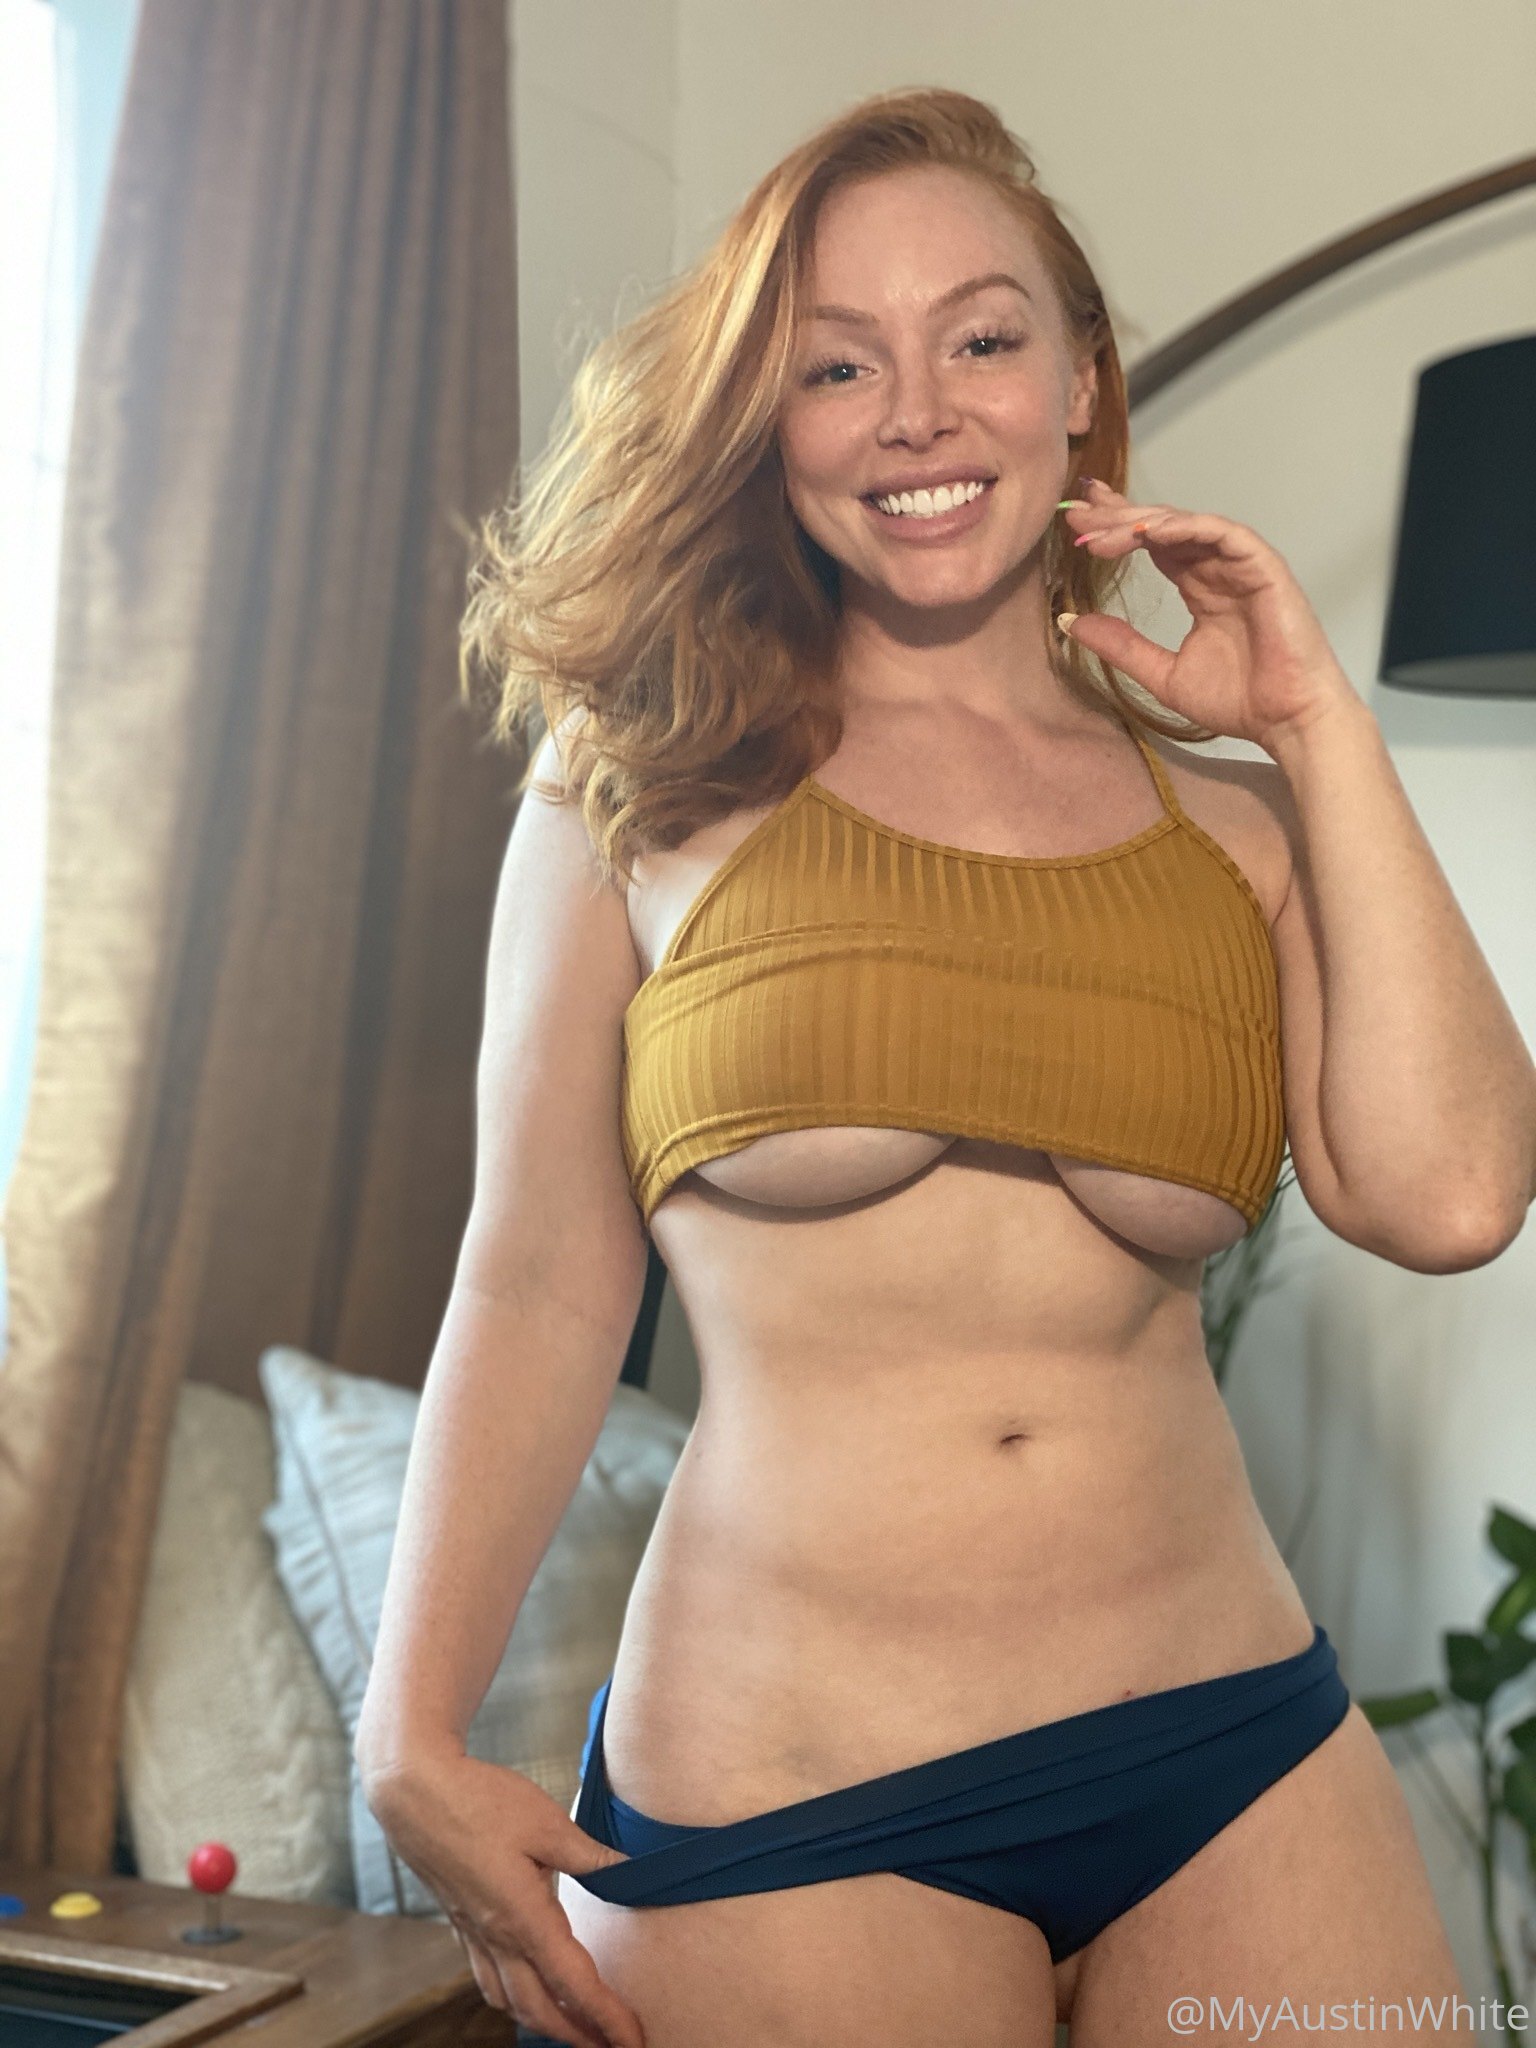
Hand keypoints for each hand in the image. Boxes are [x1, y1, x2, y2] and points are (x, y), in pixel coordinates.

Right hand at [361, 1749, 645, 2047]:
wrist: (414, 1793)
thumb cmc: (479, 1801)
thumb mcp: (546, 1821)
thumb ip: (588, 1854)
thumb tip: (626, 1868)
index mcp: (523, 1916)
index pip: (573, 1984)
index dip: (606, 2016)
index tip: (632, 2038)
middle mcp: (496, 1936)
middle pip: (539, 2009)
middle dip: (577, 2034)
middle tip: (611, 2043)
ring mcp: (474, 1933)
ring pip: (509, 2000)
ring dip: (543, 2022)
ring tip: (574, 2025)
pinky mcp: (461, 1921)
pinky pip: (488, 1978)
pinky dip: (513, 1998)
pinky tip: (525, 1989)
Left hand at [1060, 479, 1359, 752]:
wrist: (1285, 721)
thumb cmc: (1239, 701)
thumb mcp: (1163, 673)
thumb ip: (1122, 646)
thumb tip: (1071, 623)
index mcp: (1199, 587)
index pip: (1152, 543)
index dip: (1115, 527)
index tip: (1076, 522)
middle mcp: (1218, 569)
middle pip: (1163, 526)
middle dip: (1118, 516)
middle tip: (1077, 513)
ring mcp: (1242, 565)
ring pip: (1186, 525)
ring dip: (1142, 522)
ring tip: (1101, 531)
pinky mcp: (1264, 567)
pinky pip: (1223, 533)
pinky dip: (1186, 527)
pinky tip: (1148, 531)